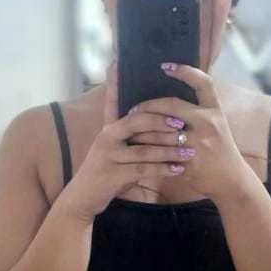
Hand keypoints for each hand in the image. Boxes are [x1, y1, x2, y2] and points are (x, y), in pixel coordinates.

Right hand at [59, 58, 204, 221]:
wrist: (81, 198)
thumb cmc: (104, 174)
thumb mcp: (115, 152)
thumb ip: (131, 139)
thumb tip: (156, 128)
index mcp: (109, 129)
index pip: (115, 102)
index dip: (119, 85)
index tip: (129, 72)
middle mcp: (106, 138)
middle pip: (136, 122)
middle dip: (161, 121)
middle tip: (183, 123)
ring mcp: (108, 155)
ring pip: (144, 149)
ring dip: (169, 150)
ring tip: (189, 151)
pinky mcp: (112, 174)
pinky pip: (143, 169)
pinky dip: (162, 169)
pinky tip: (177, 169)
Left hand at [126, 62, 249, 202]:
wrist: (231, 181)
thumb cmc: (221, 151)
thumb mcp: (217, 126)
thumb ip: (199, 112)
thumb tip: (172, 100)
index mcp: (215, 111)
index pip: (203, 83)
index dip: (185, 71)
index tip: (165, 66)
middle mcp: (209, 123)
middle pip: (172, 105)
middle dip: (149, 106)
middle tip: (134, 109)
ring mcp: (199, 142)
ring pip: (161, 131)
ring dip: (142, 129)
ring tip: (129, 126)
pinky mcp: (189, 161)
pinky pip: (162, 151)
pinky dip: (147, 148)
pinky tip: (136, 147)